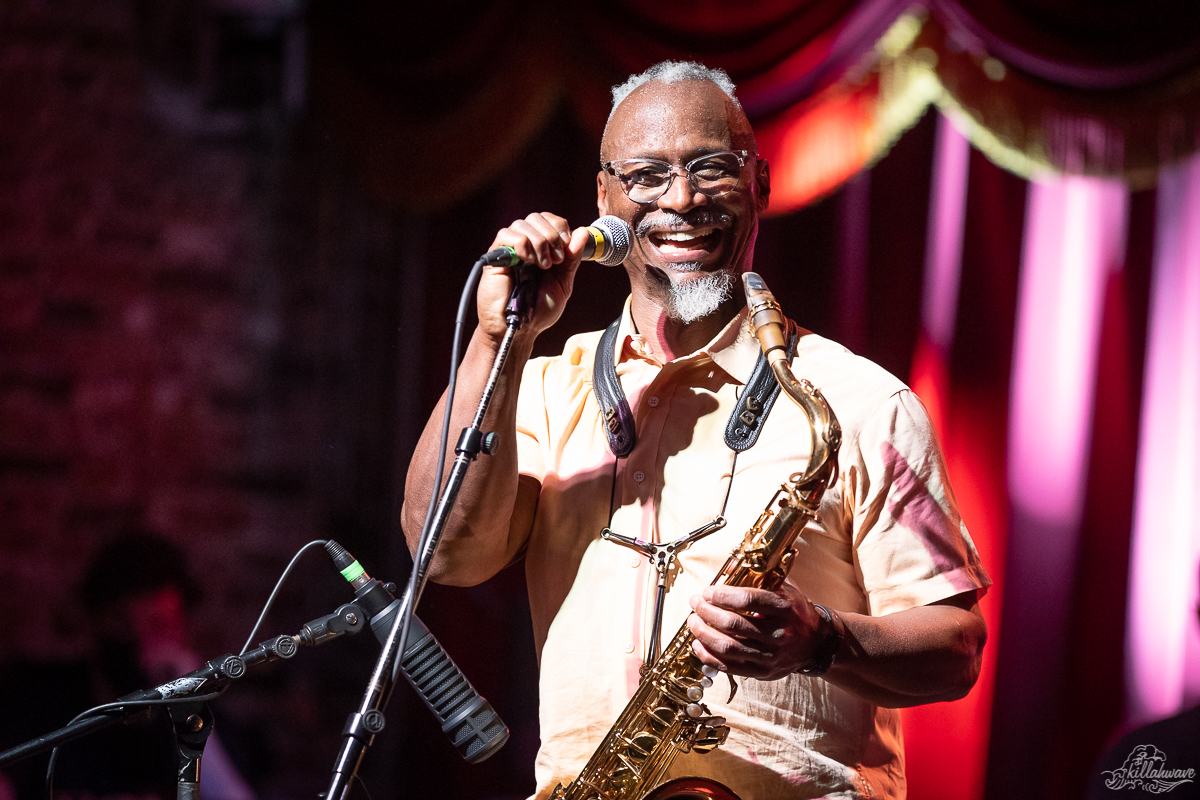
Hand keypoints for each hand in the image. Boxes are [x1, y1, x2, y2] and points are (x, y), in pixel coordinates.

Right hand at [477, 213, 594, 340]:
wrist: (520, 328)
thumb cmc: (539, 311)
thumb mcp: (563, 283)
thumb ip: (572, 258)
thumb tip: (583, 231)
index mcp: (542, 249)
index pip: (549, 220)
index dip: (559, 228)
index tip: (565, 248)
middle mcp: (525, 246)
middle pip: (536, 217)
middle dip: (551, 235)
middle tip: (555, 260)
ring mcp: (509, 250)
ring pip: (522, 224)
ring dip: (539, 242)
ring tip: (541, 266)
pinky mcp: (495, 256)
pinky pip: (506, 235)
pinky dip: (522, 244)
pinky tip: (527, 261)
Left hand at [687, 582, 826, 680]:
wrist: (817, 644)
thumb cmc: (795, 612)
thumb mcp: (785, 590)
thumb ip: (762, 579)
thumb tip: (729, 569)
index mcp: (784, 609)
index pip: (747, 600)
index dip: (722, 595)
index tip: (707, 591)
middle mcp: (778, 634)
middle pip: (733, 624)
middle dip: (707, 612)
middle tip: (695, 603)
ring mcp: (770, 656)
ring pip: (727, 647)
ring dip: (703, 633)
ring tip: (693, 621)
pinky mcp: (762, 672)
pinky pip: (729, 667)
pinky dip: (708, 656)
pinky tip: (698, 643)